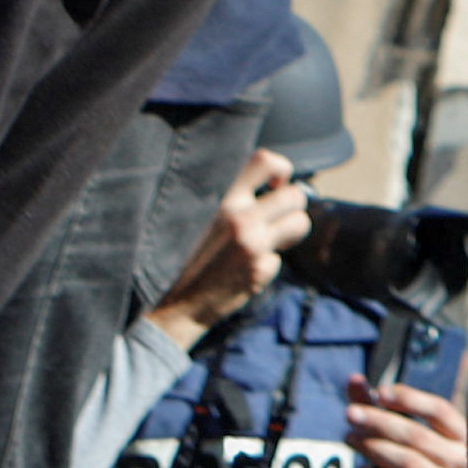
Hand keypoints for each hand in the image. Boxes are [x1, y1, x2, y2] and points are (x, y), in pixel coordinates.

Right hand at [145, 148, 307, 342]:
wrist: (167, 305)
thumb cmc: (181, 257)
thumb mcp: (195, 215)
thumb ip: (227, 199)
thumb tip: (267, 185)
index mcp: (219, 196)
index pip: (263, 161)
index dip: (280, 170)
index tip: (276, 185)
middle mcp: (238, 216)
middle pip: (295, 195)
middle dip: (294, 206)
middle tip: (279, 218)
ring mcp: (251, 244)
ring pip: (300, 224)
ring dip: (290, 232)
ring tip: (267, 242)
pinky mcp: (258, 270)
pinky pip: (279, 259)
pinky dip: (267, 264)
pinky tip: (244, 271)